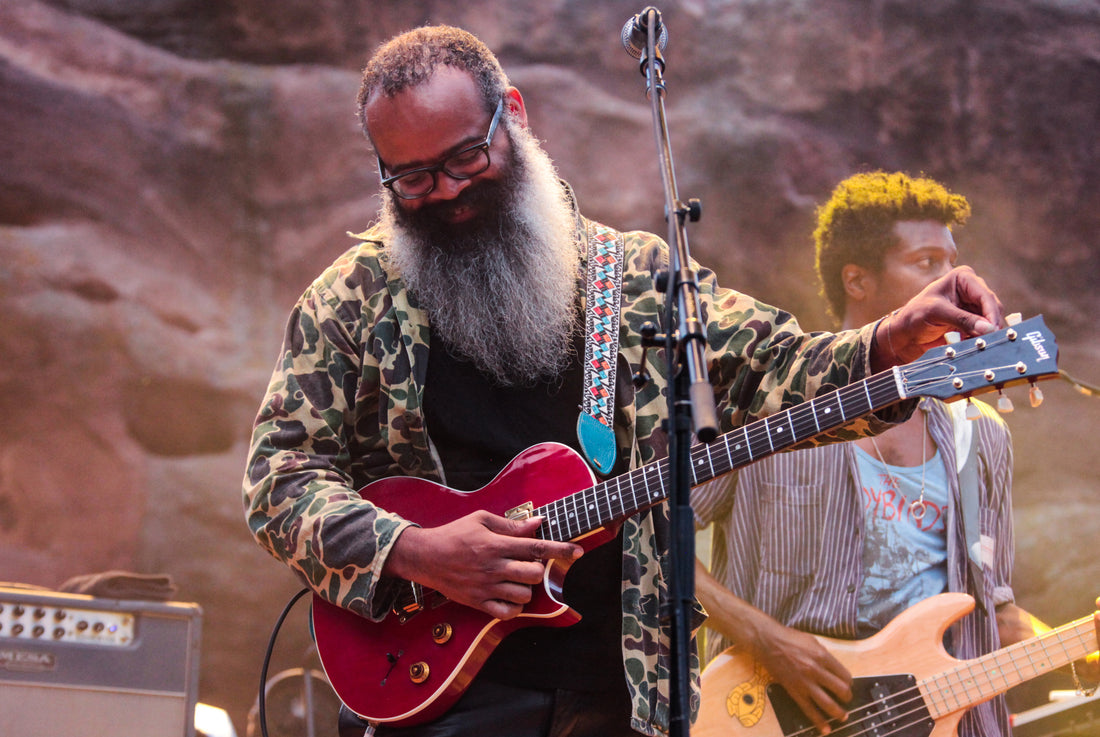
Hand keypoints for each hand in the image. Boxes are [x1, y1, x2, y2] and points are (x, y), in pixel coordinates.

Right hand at [384, 511, 582, 619]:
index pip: (536, 546)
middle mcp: (493, 567)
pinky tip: (510, 595)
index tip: (577, 551)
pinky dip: (514, 606)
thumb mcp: (480, 520)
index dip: (560, 549)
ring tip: (516, 578)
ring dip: (527, 587)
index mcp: (495, 544)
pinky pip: (507, 612)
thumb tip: (537, 522)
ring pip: (524, 594)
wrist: (425, 556)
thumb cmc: (454, 534)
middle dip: (539, 569)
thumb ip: (510, 525)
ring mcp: (485, 587)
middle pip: (534, 574)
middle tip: (530, 564)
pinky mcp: (477, 602)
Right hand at [749, 617, 852, 734]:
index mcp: (822, 656)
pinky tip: (825, 728)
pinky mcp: (794, 690)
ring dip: (838, 712)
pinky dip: (818, 721)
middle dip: (847, 697)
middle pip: (840, 689)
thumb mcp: (812, 641)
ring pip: (827, 703)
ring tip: (843, 716)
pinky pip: (808, 709)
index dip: (849, 682)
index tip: (848, 685)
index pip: (844, 674)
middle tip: (847, 699)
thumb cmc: (789, 638)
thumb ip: (823, 654)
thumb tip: (832, 667)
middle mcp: (816, 670)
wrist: (767, 641)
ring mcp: (805, 682)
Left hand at [872, 266, 1003, 369]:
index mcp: (963, 277)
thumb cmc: (914, 316)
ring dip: (986, 333)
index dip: (991, 314)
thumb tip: (988, 328)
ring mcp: (972, 305)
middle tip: (988, 341)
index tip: (993, 330)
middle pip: (992, 308)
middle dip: (990, 325)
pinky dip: (980, 338)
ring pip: (990, 320)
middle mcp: (971, 289)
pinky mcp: (971, 321)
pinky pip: (984, 330)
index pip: (985, 295)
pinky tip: (971, 344)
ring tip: (978, 344)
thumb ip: (962, 319)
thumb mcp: (937, 313)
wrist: (904, 335)